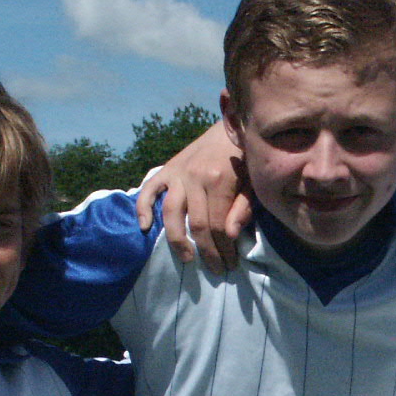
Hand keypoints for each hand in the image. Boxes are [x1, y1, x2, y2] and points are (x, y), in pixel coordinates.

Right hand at [133, 121, 252, 273]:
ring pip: (171, 212)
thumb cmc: (245, 158)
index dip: (224, 249)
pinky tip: (145, 227)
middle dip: (206, 251)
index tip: (230, 263)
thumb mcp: (252, 183)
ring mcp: (178, 174)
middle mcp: (194, 178)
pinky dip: (143, 208)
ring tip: (187, 258)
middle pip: (196, 224)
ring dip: (177, 239)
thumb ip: (242, 208)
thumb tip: (229, 235)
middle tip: (215, 269)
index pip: (217, 225)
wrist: (230, 126)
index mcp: (218, 181)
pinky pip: (150, 190)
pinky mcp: (167, 169)